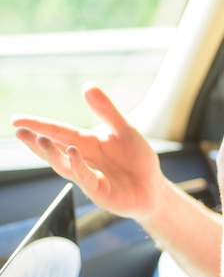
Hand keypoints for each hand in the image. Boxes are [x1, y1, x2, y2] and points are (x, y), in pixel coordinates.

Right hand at [11, 83, 164, 220]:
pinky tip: (72, 152)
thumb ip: (106, 110)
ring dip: (52, 153)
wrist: (153, 187)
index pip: (58, 131)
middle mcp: (82, 159)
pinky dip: (78, 165)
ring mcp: (88, 176)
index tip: (16, 120)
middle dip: (36, 140)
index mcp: (86, 142)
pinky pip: (85, 177)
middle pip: (55, 148)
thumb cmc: (137, 159)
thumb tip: (87, 85)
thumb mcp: (124, 129)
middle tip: (19, 131)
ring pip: (64, 164)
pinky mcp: (99, 191)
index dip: (38, 124)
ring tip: (38, 139)